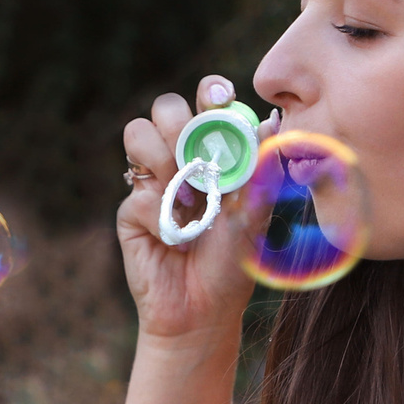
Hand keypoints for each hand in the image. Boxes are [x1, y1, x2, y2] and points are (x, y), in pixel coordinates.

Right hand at [117, 78, 258, 342]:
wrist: (203, 311)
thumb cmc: (232, 264)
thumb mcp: (256, 215)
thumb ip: (262, 171)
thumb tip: (272, 121)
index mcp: (214, 153)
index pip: (208, 105)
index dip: (210, 91)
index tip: (219, 97)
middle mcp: (180, 159)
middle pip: (166, 107)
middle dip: (180, 121)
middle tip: (195, 150)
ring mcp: (152, 182)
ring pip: (138, 133)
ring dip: (163, 156)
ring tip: (185, 194)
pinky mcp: (131, 209)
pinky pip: (138, 193)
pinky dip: (161, 215)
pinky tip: (175, 239)